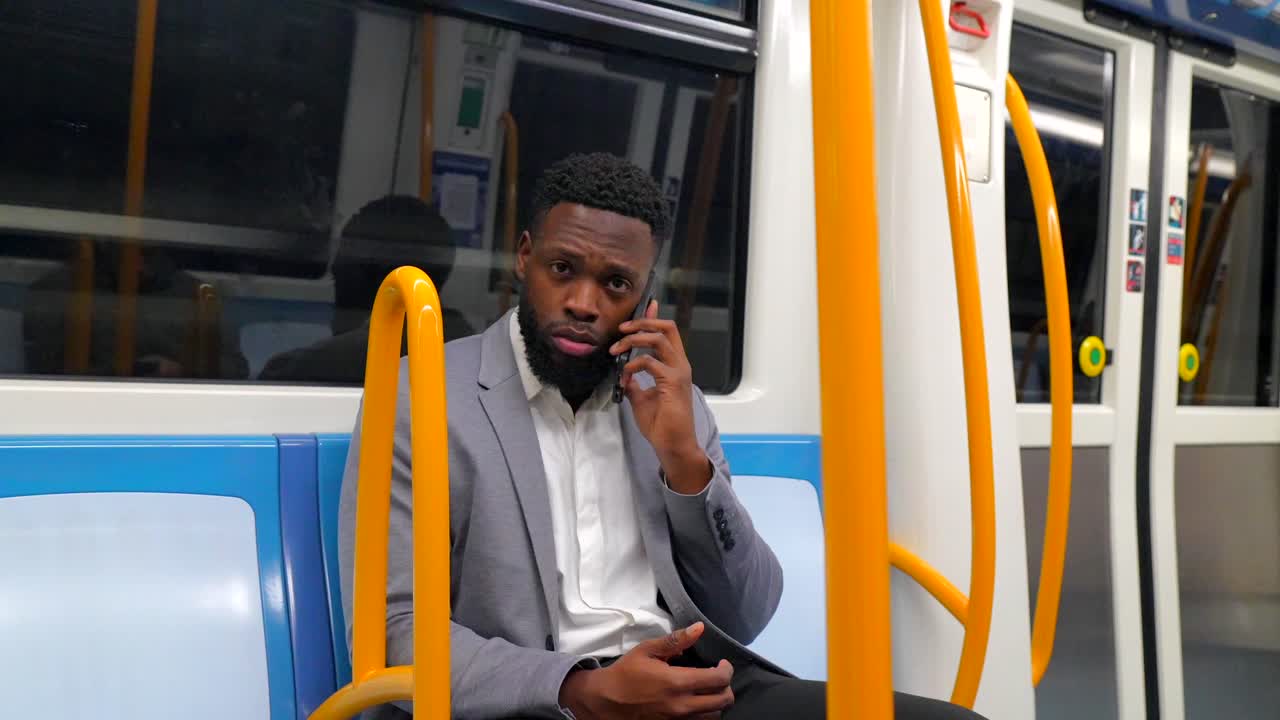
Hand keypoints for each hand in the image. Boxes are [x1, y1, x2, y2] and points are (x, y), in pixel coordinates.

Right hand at [560, 623, 734, 718]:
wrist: (606, 700)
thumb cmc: (626, 672)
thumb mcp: (648, 650)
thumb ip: (676, 640)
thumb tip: (699, 628)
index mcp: (677, 682)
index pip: (718, 679)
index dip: (727, 670)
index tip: (722, 663)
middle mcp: (682, 705)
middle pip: (723, 700)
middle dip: (727, 686)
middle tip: (718, 676)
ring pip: (714, 715)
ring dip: (717, 702)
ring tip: (708, 690)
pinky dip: (704, 713)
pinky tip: (696, 702)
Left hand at [611, 302, 710, 493]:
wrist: (673, 444)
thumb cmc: (661, 424)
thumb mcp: (641, 399)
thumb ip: (635, 383)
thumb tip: (624, 374)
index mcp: (675, 366)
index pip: (667, 334)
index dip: (654, 318)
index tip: (646, 306)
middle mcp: (680, 365)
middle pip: (667, 328)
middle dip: (643, 323)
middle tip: (622, 329)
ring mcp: (678, 372)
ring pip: (657, 339)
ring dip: (633, 340)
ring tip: (616, 351)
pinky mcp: (672, 382)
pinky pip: (649, 362)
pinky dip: (632, 365)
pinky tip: (624, 377)